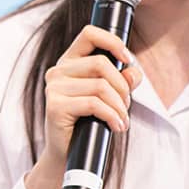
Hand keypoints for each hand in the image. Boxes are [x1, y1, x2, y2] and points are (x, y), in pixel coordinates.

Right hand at [24, 25, 141, 188]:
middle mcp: (58, 71)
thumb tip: (134, 72)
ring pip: (101, 85)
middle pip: (102, 64)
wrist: (67, 155)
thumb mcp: (110, 98)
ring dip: (120, 105)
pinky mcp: (55, 106)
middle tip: (126, 106)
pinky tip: (116, 126)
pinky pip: (94, 104)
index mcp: (69, 62)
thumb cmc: (88, 123)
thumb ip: (123, 81)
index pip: (89, 33)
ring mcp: (54, 88)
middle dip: (122, 86)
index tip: (128, 58)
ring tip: (122, 120)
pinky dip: (112, 115)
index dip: (112, 41)